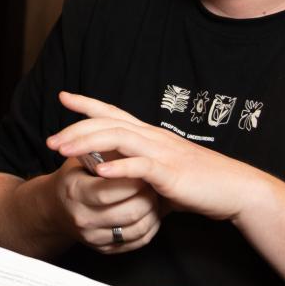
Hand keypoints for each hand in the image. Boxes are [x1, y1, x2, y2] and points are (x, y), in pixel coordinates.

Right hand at [45, 158, 163, 253]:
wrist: (56, 207)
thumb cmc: (74, 178)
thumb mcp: (79, 159)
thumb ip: (101, 151)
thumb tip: (130, 139)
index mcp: (75, 192)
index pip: (110, 190)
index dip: (133, 179)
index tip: (144, 168)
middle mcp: (83, 218)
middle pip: (129, 212)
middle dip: (148, 196)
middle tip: (154, 182)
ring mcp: (93, 237)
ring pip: (138, 228)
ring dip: (153, 211)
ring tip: (154, 195)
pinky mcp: (104, 249)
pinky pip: (139, 241)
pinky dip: (151, 226)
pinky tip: (150, 212)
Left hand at [48, 91, 269, 222]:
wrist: (235, 189)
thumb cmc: (201, 183)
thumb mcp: (163, 174)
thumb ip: (140, 171)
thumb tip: (119, 176)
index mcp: (151, 135)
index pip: (114, 112)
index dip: (88, 103)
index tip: (63, 96)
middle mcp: (153, 137)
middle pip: (107, 124)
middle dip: (75, 129)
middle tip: (49, 141)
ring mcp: (162, 152)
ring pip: (117, 138)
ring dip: (86, 144)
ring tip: (63, 152)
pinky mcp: (170, 173)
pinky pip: (140, 166)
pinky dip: (118, 167)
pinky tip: (98, 171)